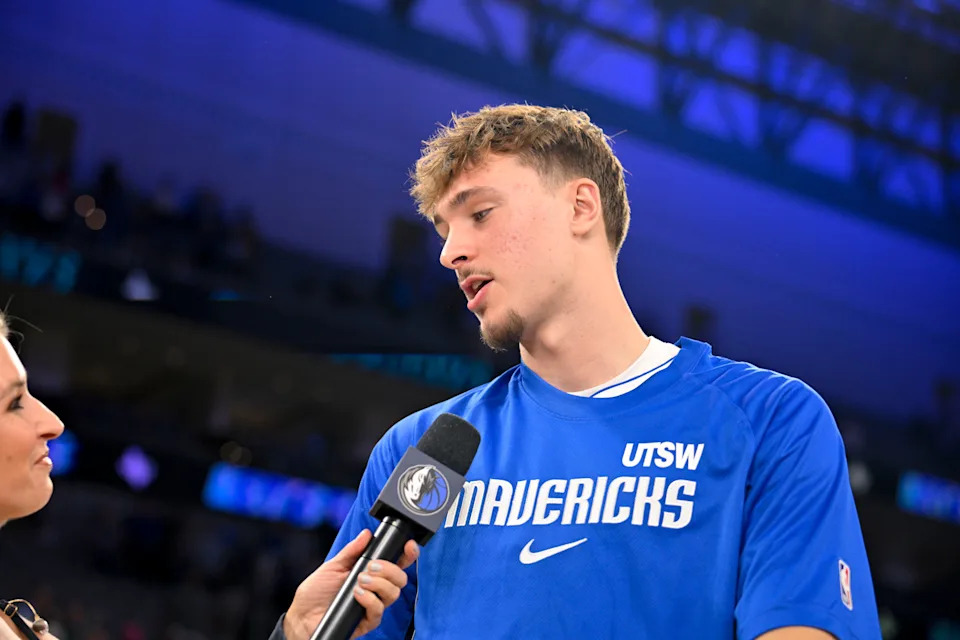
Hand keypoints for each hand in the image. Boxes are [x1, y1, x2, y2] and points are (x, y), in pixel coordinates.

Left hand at [284, 529, 419, 639]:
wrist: (302, 616)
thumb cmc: (316, 592)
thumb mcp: (332, 566)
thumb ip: (351, 551)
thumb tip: (366, 534)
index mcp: (370, 573)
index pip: (396, 564)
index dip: (407, 554)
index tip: (408, 545)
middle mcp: (375, 589)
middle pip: (400, 579)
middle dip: (389, 569)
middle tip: (371, 567)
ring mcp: (372, 605)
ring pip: (393, 594)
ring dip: (379, 584)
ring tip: (360, 581)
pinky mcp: (366, 621)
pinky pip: (378, 611)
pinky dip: (370, 600)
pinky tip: (357, 594)